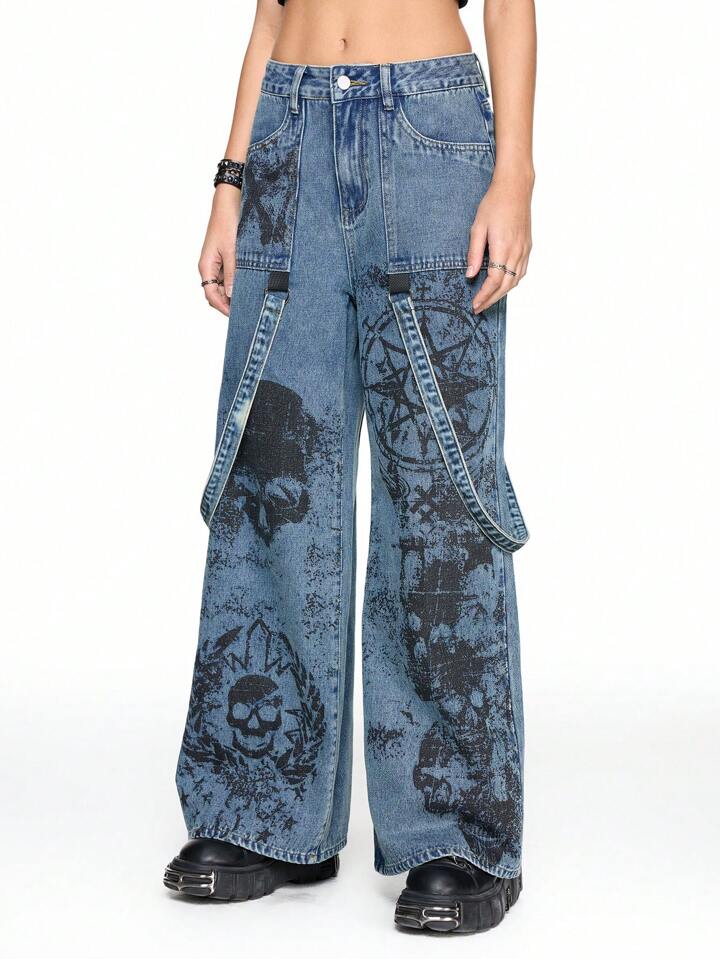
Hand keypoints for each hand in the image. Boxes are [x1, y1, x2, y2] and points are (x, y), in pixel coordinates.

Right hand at [198, 184, 241, 316]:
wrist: (229, 203)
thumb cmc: (227, 223)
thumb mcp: (232, 250)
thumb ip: (232, 273)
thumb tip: (232, 295)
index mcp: (206, 266)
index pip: (211, 295)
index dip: (223, 308)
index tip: (236, 316)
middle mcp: (209, 268)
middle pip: (216, 294)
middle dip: (228, 303)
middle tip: (246, 311)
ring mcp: (216, 264)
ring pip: (224, 287)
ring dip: (234, 293)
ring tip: (250, 299)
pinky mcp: (224, 259)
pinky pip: (229, 277)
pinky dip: (237, 283)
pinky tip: (249, 285)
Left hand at [465, 170, 533, 313]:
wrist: (515, 188)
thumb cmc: (495, 204)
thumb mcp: (478, 227)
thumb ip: (474, 253)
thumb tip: (469, 275)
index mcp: (503, 247)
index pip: (494, 280)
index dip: (484, 295)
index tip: (475, 304)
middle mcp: (517, 251)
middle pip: (505, 285)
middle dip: (491, 300)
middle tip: (479, 308)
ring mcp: (524, 250)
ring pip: (515, 281)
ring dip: (502, 294)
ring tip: (488, 300)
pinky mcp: (527, 247)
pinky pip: (521, 272)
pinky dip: (512, 283)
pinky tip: (503, 286)